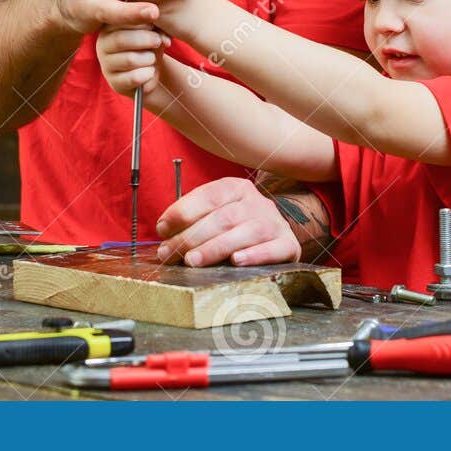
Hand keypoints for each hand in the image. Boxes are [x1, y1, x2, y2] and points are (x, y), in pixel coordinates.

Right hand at [95, 25, 171, 100]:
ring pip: (129, 60)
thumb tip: (162, 39)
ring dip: (148, 58)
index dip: (139, 19)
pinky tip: (150, 71)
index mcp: (109, 26)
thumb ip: (157, 30)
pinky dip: (147, 74)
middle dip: (145, 39)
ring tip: (152, 58)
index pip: (118, 19)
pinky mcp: (114, 82)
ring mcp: (106, 64)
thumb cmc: (148, 45)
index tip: (155, 17)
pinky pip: (133, 78)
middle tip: (157, 41)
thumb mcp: (154, 32)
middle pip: (120, 40)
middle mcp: (102, 44)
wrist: (147, 72)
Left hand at [155, 176, 300, 267]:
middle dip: (192, 237)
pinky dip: (254, 255)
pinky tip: (236, 261)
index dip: (183, 211)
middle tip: (171, 253)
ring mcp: (274, 223)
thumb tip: (164, 230)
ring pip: (245, 232)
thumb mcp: (217, 213)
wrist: (278, 234)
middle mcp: (257, 202)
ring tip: (193, 261)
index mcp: (237, 189)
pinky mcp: (288, 245)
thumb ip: (193, 219)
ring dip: (215, 248)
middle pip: (223, 217)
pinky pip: (274, 248)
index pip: (209, 195)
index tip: (162, 228)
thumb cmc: (238, 227)